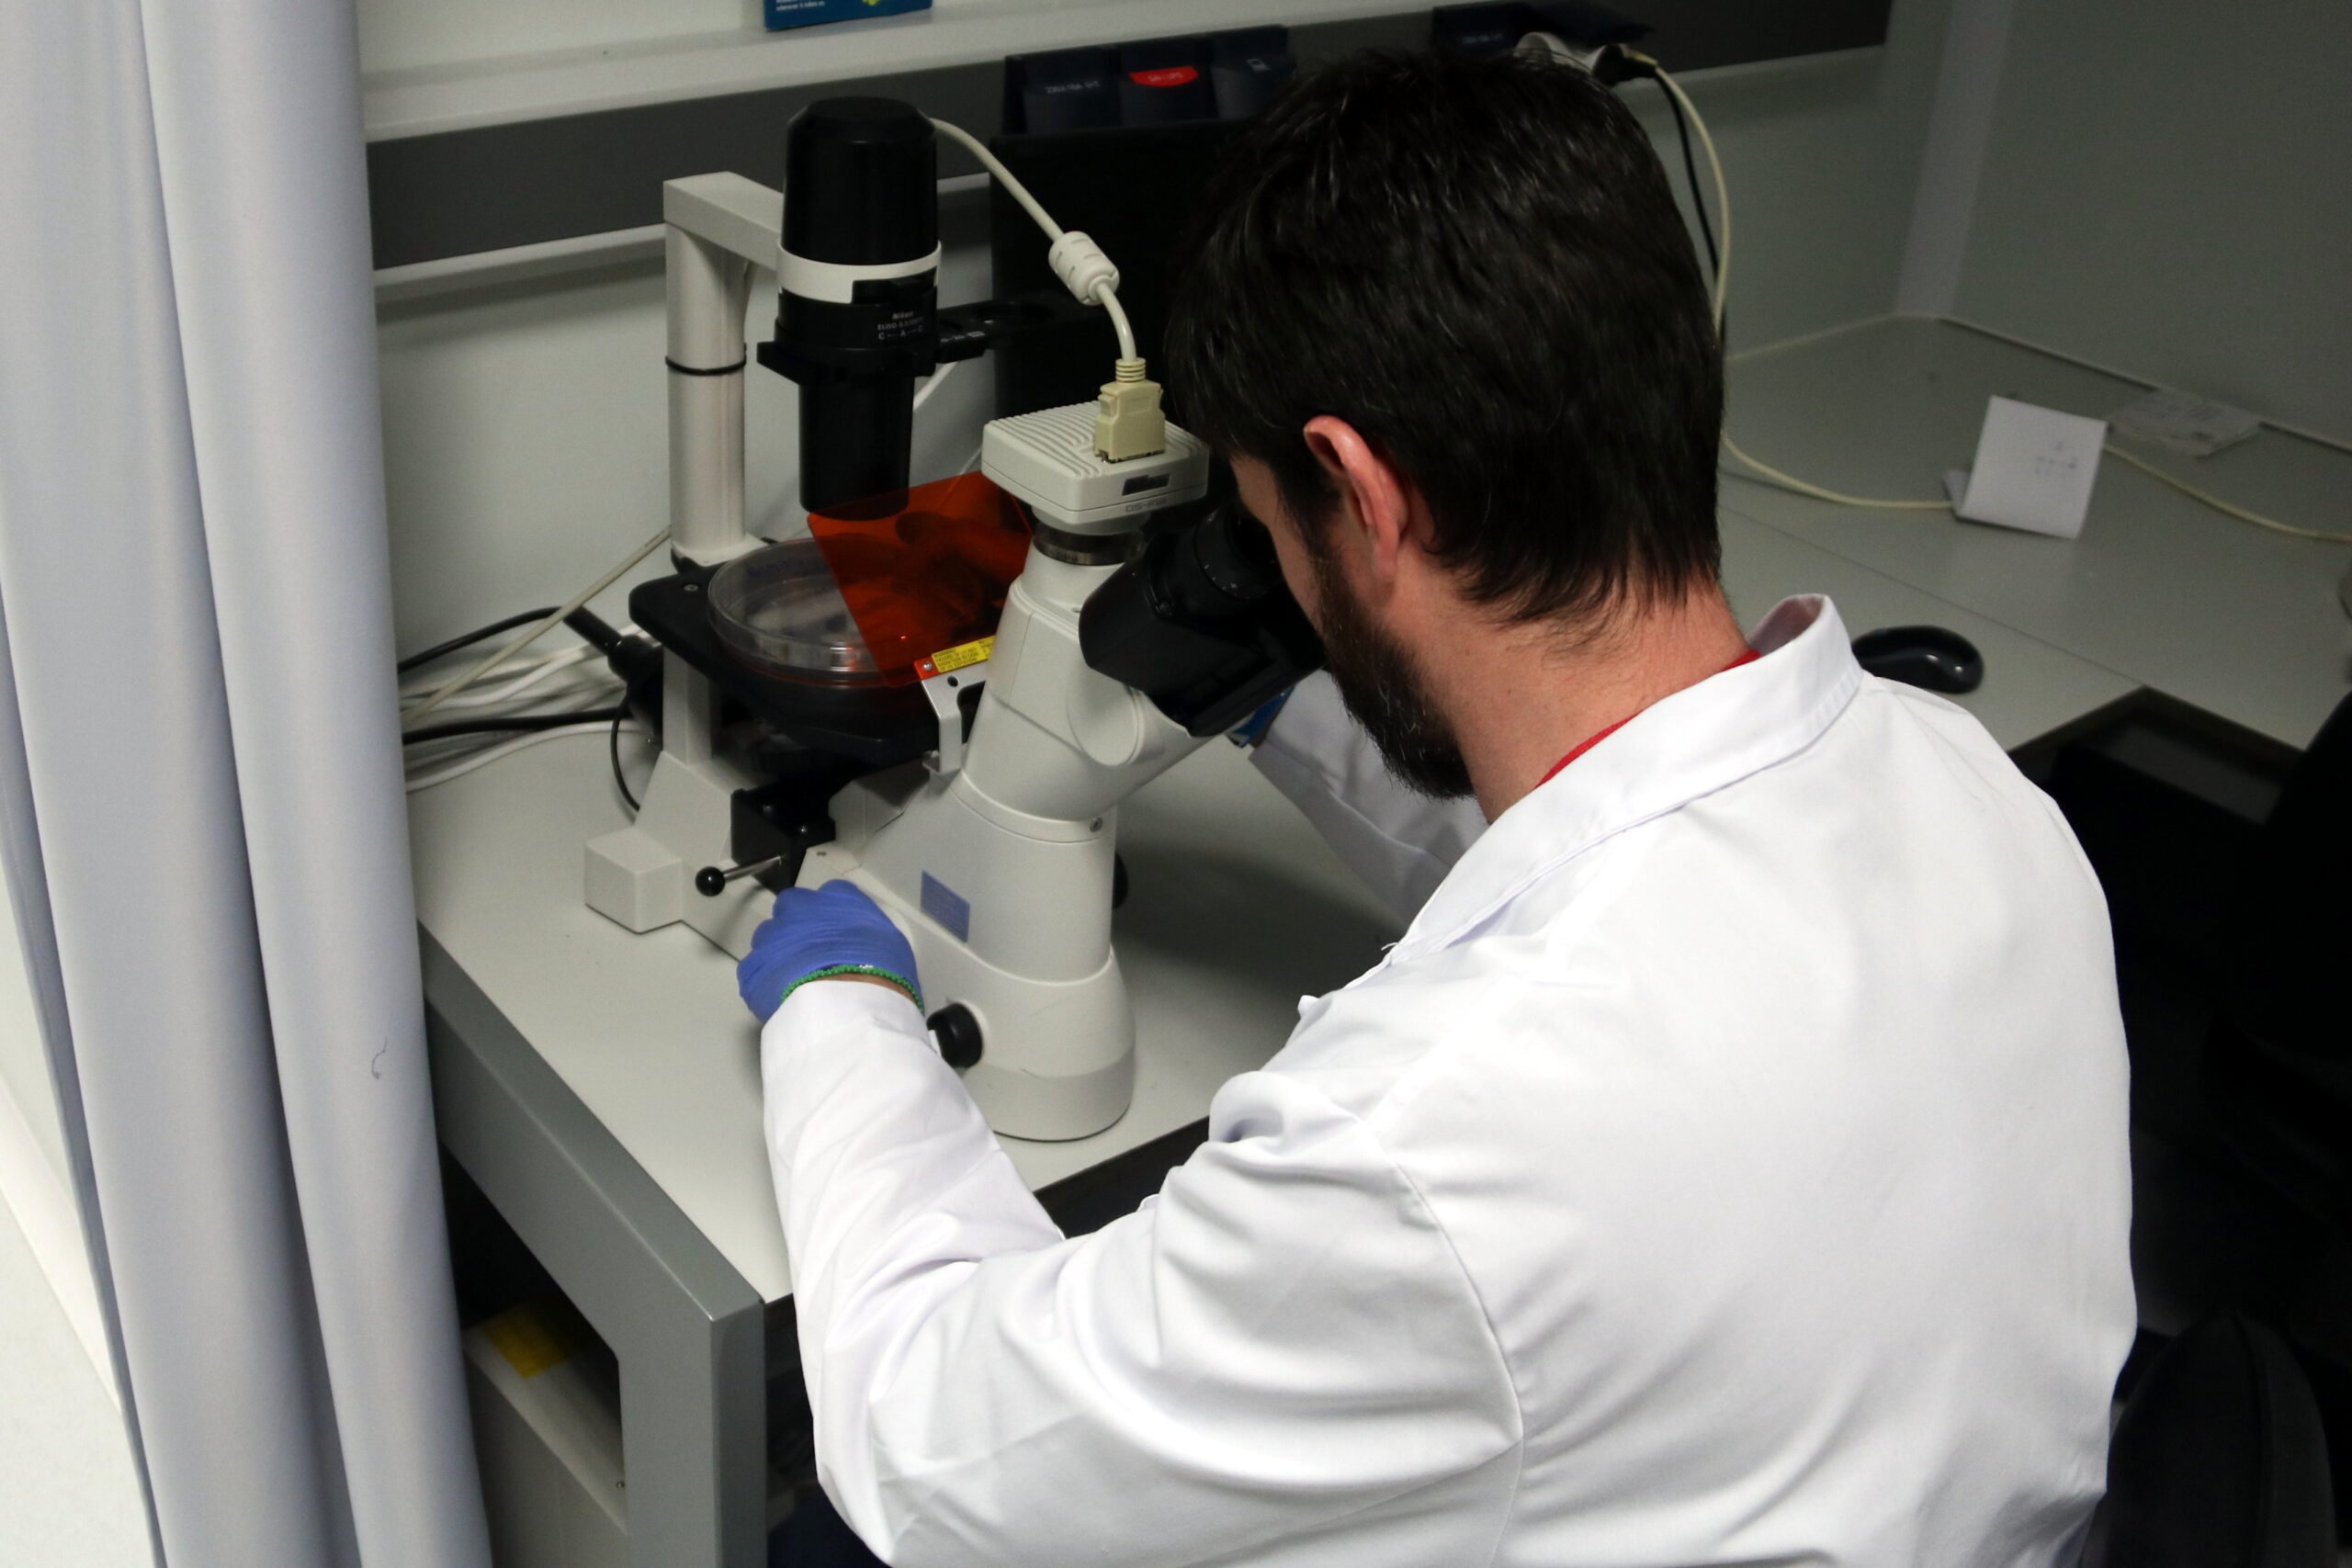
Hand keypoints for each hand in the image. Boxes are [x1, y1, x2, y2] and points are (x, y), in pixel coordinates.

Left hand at [738, 880, 921, 1024]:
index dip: (832, 916)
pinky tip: (782, 999)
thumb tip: (865, 946)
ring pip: (769, 938)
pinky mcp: (752, 967)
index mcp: (838, 897)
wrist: (847, 1003)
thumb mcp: (891, 944)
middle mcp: (800, 907)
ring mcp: (772, 935)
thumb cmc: (880, 972)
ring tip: (796, 982)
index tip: (838, 935)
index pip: (830, 896)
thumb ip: (870, 935)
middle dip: (799, 927)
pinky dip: (765, 982)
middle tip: (813, 955)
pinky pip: (755, 971)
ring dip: (779, 953)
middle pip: (792, 908)